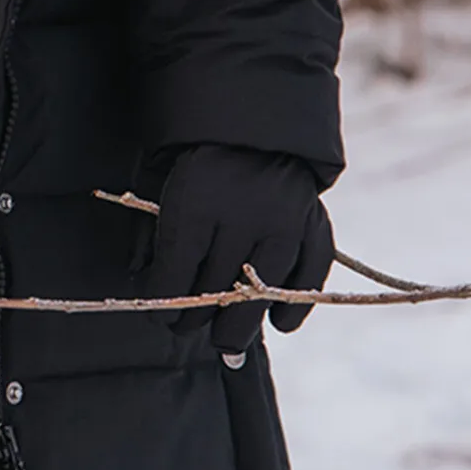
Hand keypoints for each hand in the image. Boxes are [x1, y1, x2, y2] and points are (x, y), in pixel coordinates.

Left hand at [144, 143, 333, 351]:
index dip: (165, 305)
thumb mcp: (166, 194)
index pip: (176, 275)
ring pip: (261, 293)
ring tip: (224, 342)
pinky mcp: (315, 224)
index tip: (162, 317)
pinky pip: (309, 277)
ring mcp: (285, 221)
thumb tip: (155, 302)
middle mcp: (245, 213)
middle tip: (188, 329)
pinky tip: (277, 324)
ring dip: (239, 327)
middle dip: (196, 319)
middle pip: (217, 289)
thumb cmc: (200, 169)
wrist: (252, 128)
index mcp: (196, 202)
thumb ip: (156, 244)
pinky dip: (295, 306)